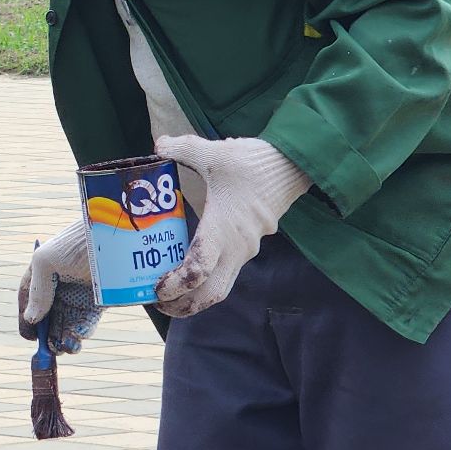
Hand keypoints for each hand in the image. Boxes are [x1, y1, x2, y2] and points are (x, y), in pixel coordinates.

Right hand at [19, 220, 101, 353]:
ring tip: (65, 347)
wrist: (115, 237)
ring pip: (66, 323)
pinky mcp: (99, 302)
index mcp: (42, 273)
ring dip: (64, 338)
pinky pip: (86, 323)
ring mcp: (79, 294)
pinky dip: (81, 334)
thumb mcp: (47, 261)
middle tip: (50, 348)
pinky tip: (77, 339)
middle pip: (47, 316)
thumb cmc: (77, 242)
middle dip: (47, 334)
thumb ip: (37, 291)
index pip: (28, 300)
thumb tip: (31, 318)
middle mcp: (59, 286)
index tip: (29, 336)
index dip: (26, 319)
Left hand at [152, 135, 311, 317]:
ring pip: (221, 286)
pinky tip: (190, 272)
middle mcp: (237, 247)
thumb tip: (159, 144)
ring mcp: (246, 249)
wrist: (293, 165)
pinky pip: (228, 273)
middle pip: (211, 293)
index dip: (176, 284)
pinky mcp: (250, 245)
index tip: (157, 288)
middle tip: (159, 304)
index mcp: (223, 229)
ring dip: (197, 297)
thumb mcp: (213, 153)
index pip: (199, 270)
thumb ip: (182, 148)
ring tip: (170, 295)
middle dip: (184, 305)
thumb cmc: (253, 163)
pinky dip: (208, 281)